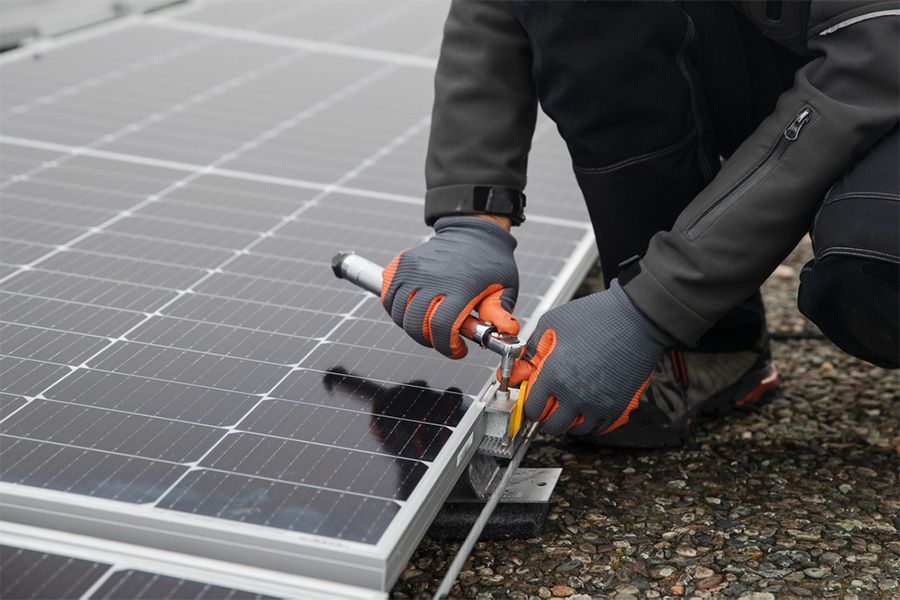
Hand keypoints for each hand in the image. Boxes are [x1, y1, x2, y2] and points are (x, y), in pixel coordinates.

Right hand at [382, 216, 518, 357]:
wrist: (472, 230)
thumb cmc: (490, 261)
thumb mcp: (505, 286)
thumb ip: (500, 312)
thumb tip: (506, 332)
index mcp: (459, 286)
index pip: (441, 327)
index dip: (446, 346)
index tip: (457, 349)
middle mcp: (432, 277)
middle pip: (415, 324)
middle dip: (428, 340)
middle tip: (441, 339)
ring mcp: (413, 270)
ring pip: (398, 313)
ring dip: (411, 327)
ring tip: (428, 325)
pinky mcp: (401, 265)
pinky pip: (389, 297)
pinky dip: (396, 310)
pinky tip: (413, 311)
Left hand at [508, 279, 672, 434]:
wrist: (636, 318)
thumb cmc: (596, 316)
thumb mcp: (552, 323)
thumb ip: (533, 348)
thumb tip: (522, 366)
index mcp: (554, 376)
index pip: (532, 409)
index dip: (531, 404)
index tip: (534, 397)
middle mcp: (575, 395)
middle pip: (552, 426)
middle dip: (547, 416)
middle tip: (550, 402)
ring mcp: (598, 404)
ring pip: (576, 430)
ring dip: (570, 420)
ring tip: (571, 402)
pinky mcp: (618, 406)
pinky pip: (600, 428)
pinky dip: (592, 421)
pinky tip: (589, 406)